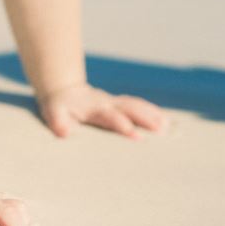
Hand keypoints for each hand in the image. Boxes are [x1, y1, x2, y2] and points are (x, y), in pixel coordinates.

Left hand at [38, 83, 167, 138]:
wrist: (65, 91)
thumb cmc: (60, 107)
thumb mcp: (54, 113)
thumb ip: (59, 122)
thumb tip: (63, 132)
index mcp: (93, 108)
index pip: (110, 116)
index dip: (121, 123)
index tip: (134, 134)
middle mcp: (108, 103)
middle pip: (130, 108)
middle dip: (146, 118)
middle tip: (162, 130)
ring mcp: (116, 103)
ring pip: (137, 106)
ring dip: (154, 115)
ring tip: (170, 128)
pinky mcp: (121, 105)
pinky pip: (140, 107)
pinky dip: (154, 113)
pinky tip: (168, 123)